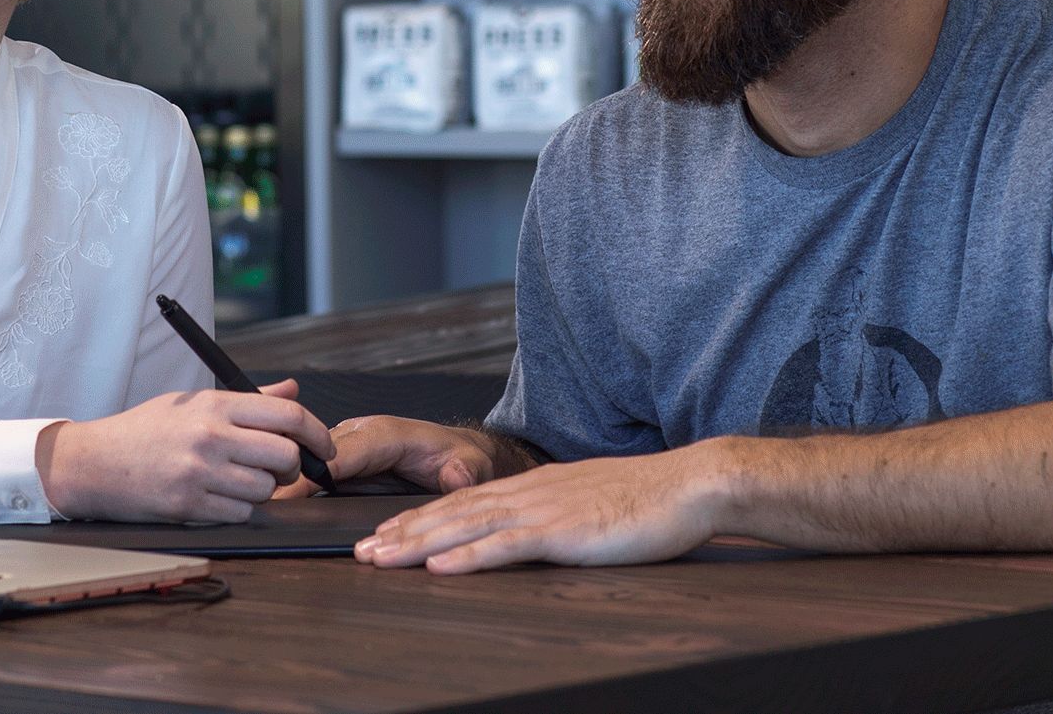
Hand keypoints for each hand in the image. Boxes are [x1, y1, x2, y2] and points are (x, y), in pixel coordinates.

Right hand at [39, 379, 334, 522]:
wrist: (93, 463)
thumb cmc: (145, 429)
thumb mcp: (193, 401)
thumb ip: (249, 399)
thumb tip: (292, 391)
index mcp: (215, 405)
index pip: (289, 416)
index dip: (318, 433)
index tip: (324, 446)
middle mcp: (210, 437)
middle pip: (285, 456)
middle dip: (293, 467)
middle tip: (282, 468)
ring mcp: (199, 474)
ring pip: (266, 490)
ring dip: (263, 490)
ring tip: (240, 480)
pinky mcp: (188, 507)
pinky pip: (240, 513)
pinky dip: (239, 509)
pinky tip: (219, 496)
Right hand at [272, 414, 495, 498]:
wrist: (459, 455)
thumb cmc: (460, 457)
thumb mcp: (471, 465)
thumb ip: (464, 472)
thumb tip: (456, 477)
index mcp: (386, 434)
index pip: (346, 451)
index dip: (318, 469)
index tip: (292, 487)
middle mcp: (361, 436)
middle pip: (316, 454)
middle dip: (288, 473)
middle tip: (259, 497)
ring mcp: (348, 449)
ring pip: (308, 460)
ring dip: (284, 477)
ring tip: (256, 500)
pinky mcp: (341, 464)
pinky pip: (312, 471)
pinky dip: (292, 484)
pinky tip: (273, 501)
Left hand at [354, 449, 715, 573]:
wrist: (691, 485)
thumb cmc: (649, 500)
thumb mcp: (590, 503)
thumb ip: (556, 515)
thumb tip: (533, 533)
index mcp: (535, 487)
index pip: (464, 503)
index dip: (421, 519)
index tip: (386, 535)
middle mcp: (530, 493)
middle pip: (453, 513)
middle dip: (403, 533)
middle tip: (361, 551)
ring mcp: (545, 511)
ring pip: (467, 527)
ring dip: (419, 544)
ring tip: (380, 558)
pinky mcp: (564, 533)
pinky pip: (507, 546)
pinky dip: (468, 556)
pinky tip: (439, 567)